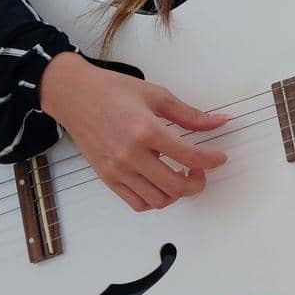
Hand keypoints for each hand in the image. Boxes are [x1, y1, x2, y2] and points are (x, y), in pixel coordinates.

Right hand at [38, 51, 229, 212]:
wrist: (75, 96)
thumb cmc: (113, 91)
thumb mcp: (157, 95)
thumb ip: (190, 114)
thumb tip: (219, 121)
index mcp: (146, 130)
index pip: (189, 156)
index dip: (211, 161)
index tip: (219, 158)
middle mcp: (130, 155)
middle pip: (175, 186)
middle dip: (197, 183)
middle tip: (202, 170)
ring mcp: (116, 170)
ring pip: (157, 200)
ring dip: (177, 193)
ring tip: (182, 175)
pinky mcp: (106, 178)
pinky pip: (136, 203)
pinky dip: (155, 199)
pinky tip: (161, 181)